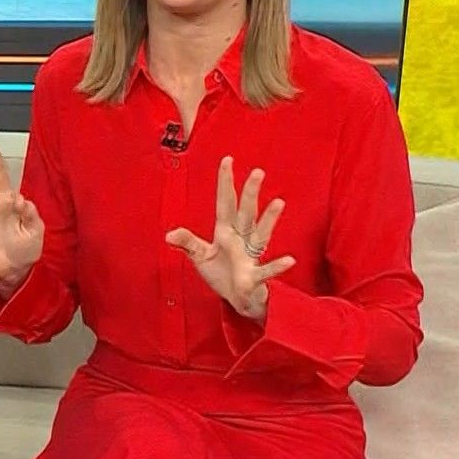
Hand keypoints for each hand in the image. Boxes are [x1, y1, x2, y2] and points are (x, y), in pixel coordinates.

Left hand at [165, 156, 296, 320]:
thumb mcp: (200, 257)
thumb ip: (188, 244)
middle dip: (250, 193)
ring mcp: (250, 256)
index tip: (227, 160)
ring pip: (260, 233)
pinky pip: (266, 270)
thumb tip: (169, 234)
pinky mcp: (254, 276)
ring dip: (269, 219)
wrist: (236, 299)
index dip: (225, 182)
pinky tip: (289, 261)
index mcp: (225, 232)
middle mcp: (240, 239)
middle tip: (257, 172)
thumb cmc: (221, 274)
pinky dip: (277, 266)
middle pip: (246, 212)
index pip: (225, 203)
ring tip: (278, 202)